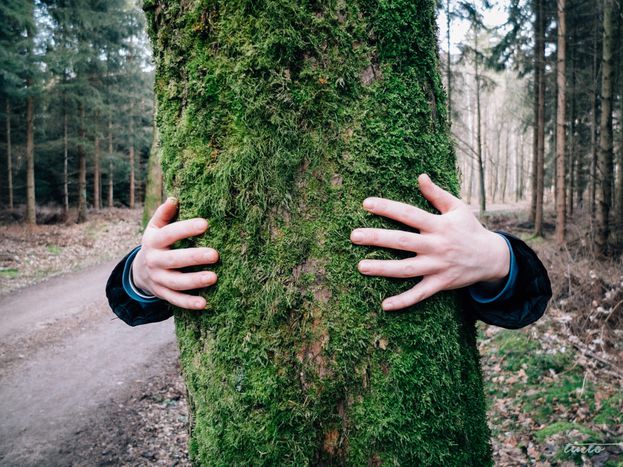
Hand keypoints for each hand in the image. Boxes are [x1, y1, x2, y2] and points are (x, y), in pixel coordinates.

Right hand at [132, 197, 218, 309]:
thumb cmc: (156, 244)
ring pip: (176, 282)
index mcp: (153, 242)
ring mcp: (158, 279)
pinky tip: (204, 303)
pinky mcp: (162, 294)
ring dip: (194, 281)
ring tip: (214, 277)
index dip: (186, 229)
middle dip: (194, 257)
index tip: (205, 224)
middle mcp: (154, 261)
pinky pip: (175, 300)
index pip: (169, 234)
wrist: (139, 272)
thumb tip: (174, 199)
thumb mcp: (155, 228)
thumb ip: (164, 214)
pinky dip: (189, 303)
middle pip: (174, 260)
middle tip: (215, 254)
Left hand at [350, 174, 509, 310]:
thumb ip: (437, 194)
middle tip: (354, 236)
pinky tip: (384, 304)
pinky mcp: (440, 284)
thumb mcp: (457, 208)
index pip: (409, 214)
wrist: (492, 258)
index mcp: (438, 225)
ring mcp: (438, 266)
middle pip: (402, 241)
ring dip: (383, 269)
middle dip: (377, 238)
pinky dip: (403, 301)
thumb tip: (420, 176)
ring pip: (406, 269)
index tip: (366, 203)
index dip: (387, 208)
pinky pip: (419, 294)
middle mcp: (436, 245)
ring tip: (360, 266)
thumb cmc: (469, 229)